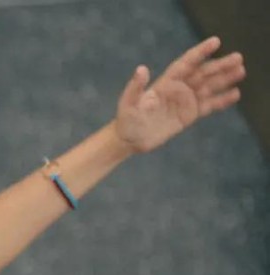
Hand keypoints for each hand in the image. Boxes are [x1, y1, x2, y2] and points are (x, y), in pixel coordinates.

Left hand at [114, 36, 245, 153]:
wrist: (129, 140)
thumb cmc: (126, 120)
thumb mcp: (128, 104)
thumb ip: (135, 87)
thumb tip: (141, 69)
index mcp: (165, 83)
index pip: (186, 64)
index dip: (200, 52)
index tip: (215, 42)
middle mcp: (177, 89)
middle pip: (202, 74)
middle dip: (219, 65)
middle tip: (238, 58)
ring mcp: (184, 102)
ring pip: (208, 87)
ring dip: (224, 79)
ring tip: (241, 71)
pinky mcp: (188, 116)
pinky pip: (208, 106)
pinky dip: (221, 100)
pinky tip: (235, 94)